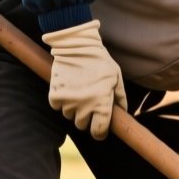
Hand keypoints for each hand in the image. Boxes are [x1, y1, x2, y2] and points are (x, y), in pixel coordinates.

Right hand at [43, 19, 125, 139]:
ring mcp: (68, 101)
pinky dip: (61, 101)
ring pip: (69, 116)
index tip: (99, 130)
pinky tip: (68, 89)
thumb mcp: (116, 77)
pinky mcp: (54, 95)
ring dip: (73, 109)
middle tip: (89, 105)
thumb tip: (123, 113)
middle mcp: (84, 106)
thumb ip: (120, 97)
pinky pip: (57, 106)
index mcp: (102, 104)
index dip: (99, 133)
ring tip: (78, 93)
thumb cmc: (100, 61)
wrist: (76, 46)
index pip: (98, 131)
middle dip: (86, 119)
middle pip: (82, 125)